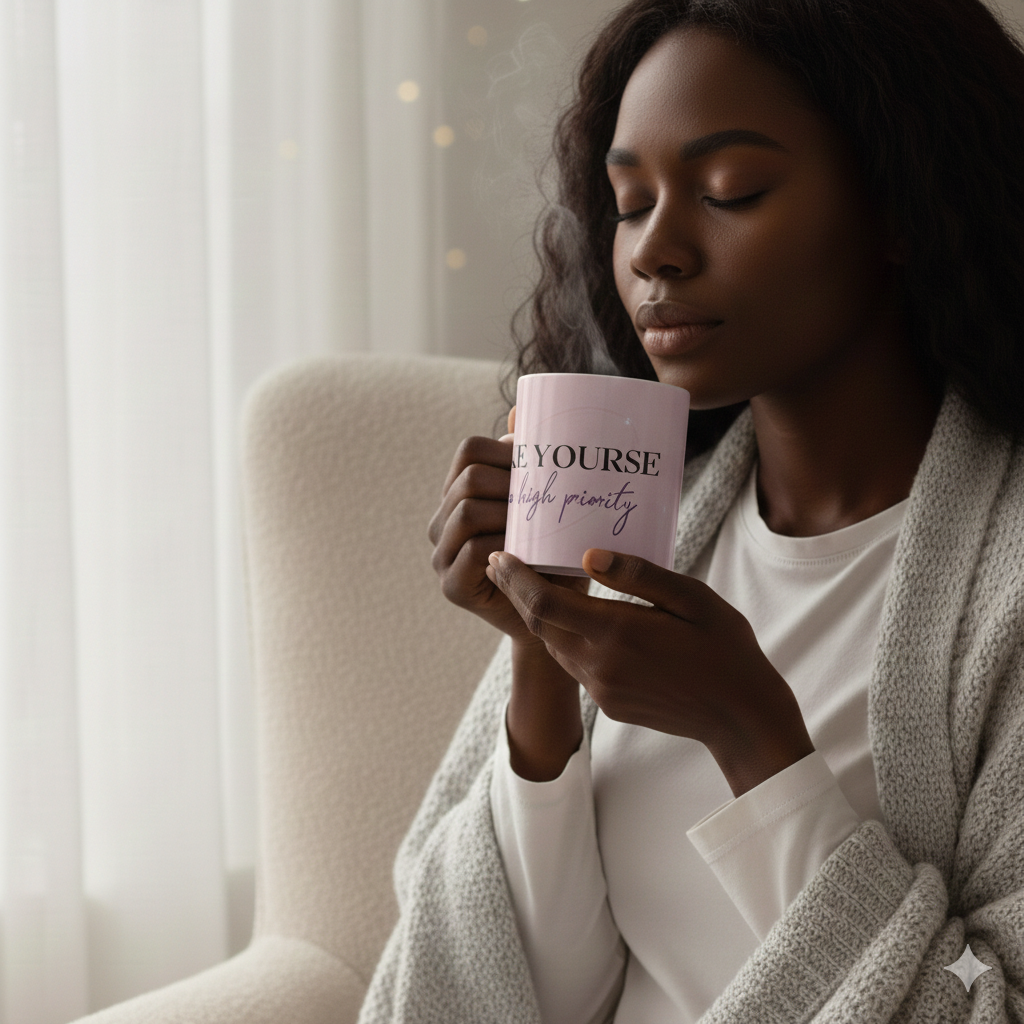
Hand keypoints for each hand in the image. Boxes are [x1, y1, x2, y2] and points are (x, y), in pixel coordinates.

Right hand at [428, 407, 590, 647]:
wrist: (559, 620)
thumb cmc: (559, 557)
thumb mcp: (552, 508)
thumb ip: (534, 464)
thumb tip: (520, 411)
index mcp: (460, 494)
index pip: (468, 451)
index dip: (504, 450)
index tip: (541, 464)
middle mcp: (443, 521)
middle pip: (468, 478)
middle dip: (511, 482)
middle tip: (548, 497)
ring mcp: (442, 554)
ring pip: (467, 510)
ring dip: (510, 513)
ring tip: (542, 523)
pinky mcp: (452, 586)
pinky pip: (475, 550)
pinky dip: (506, 546)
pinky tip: (532, 552)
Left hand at [486, 548, 815, 796]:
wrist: (741, 718)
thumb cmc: (725, 649)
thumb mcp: (692, 598)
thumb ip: (639, 575)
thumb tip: (589, 556)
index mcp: (617, 633)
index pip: (545, 604)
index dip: (516, 579)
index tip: (498, 556)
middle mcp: (599, 666)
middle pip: (541, 625)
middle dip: (518, 593)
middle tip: (502, 563)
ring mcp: (602, 690)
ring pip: (556, 646)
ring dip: (541, 617)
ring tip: (533, 585)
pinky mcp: (609, 705)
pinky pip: (576, 666)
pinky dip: (567, 639)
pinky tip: (576, 622)